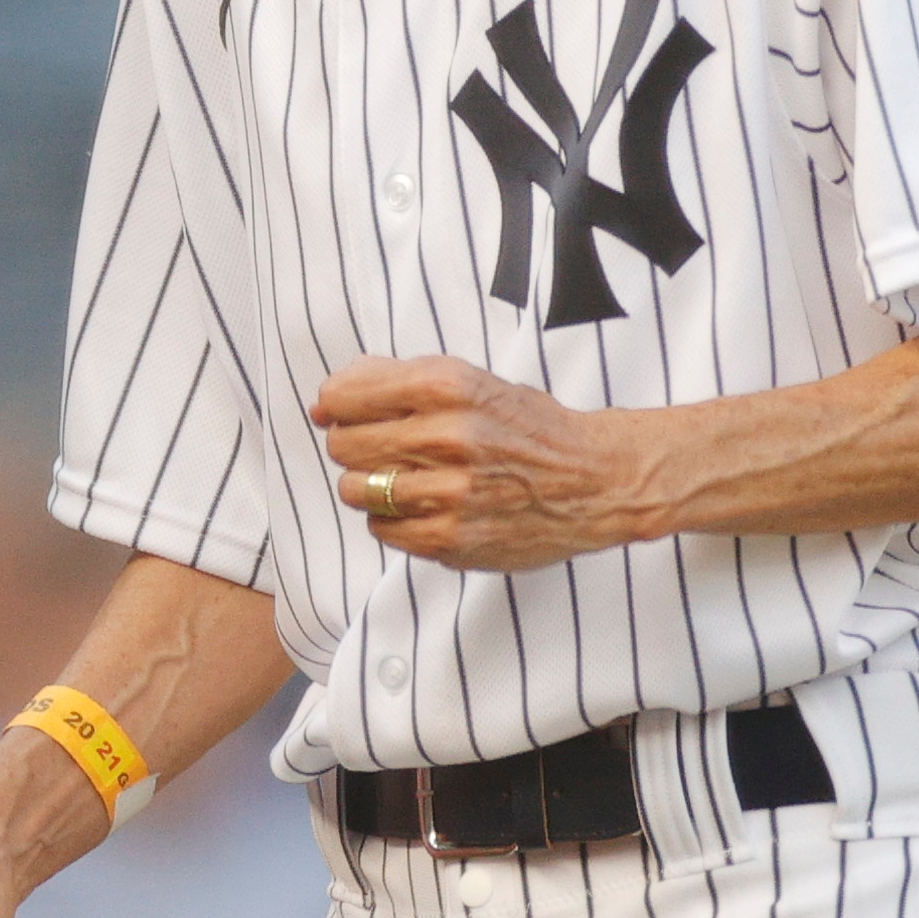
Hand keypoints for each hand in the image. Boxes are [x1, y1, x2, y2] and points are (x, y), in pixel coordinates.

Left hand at [312, 354, 661, 570]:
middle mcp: (448, 436)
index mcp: (447, 386)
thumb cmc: (525, 427)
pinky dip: (391, 519)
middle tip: (379, 448)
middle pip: (344, 445)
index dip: (335, 407)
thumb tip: (326, 398)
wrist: (592, 480)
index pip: (343, 397)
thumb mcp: (469, 380)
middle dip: (351, 445)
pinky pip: (383, 529)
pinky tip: (419, 507)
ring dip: (368, 485)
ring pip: (357, 489)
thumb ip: (395, 380)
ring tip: (401, 478)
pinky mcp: (454, 537)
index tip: (341, 414)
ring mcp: (451, 491)